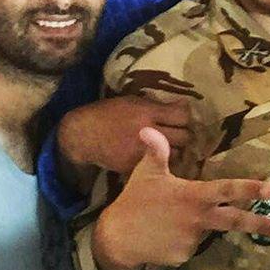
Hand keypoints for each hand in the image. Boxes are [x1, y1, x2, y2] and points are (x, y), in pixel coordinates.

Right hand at [59, 95, 190, 181]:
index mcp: (147, 112)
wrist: (83, 135)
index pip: (182, 116)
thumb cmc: (109, 113)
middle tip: (182, 133)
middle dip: (186, 134)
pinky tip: (158, 156)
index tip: (182, 116)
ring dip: (178, 150)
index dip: (185, 116)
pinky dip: (163, 162)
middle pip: (184, 137)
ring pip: (177, 154)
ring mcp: (142, 152)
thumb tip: (183, 105)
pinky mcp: (136, 167)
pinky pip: (160, 166)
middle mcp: (148, 132)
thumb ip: (157, 105)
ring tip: (172, 145)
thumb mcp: (132, 102)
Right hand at [95, 127, 269, 269]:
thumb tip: (149, 128)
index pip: (227, 190)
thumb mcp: (145, 173)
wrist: (116, 238)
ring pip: (206, 230)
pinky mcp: (184, 256)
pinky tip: (166, 233)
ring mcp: (192, 241)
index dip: (249, 189)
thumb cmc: (134, 200)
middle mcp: (198, 219)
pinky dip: (184, 239)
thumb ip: (156, 152)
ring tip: (170, 219)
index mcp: (193, 196)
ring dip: (200, 225)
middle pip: (235, 221)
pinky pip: (191, 245)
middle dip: (259, 223)